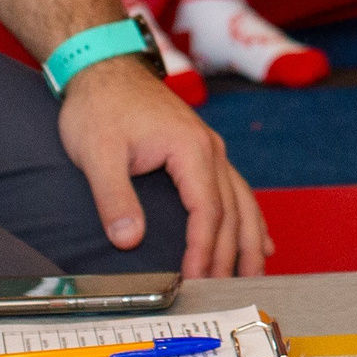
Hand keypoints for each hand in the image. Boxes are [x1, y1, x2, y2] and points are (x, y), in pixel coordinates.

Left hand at [57, 56, 269, 277]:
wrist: (103, 65)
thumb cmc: (100, 104)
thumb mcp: (97, 152)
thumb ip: (114, 197)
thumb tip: (129, 240)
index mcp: (190, 148)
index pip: (207, 210)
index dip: (203, 249)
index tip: (195, 278)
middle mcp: (209, 148)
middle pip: (230, 210)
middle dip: (228, 254)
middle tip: (221, 291)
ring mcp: (209, 147)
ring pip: (241, 200)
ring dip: (249, 240)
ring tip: (254, 274)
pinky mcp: (201, 149)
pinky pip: (235, 188)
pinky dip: (249, 217)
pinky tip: (259, 238)